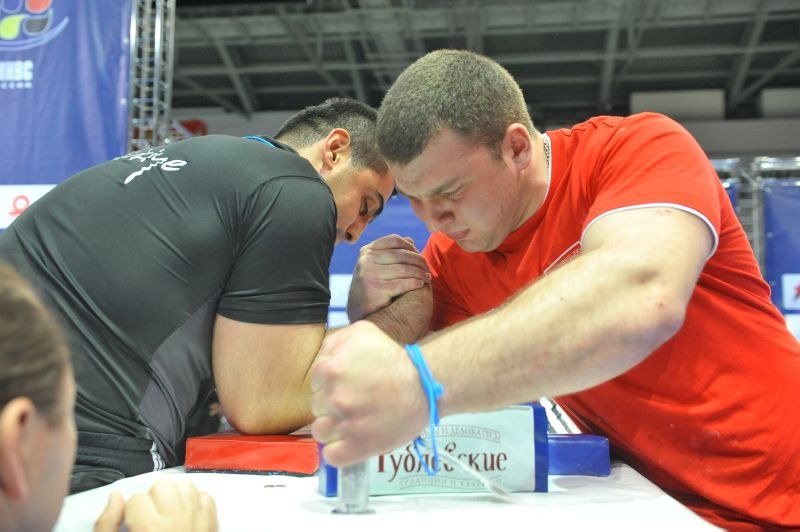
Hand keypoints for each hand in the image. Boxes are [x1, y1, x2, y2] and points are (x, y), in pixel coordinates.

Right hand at [94, 479, 217, 531]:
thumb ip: (106, 524)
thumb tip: (115, 496)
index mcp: (150, 528)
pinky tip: (186, 515)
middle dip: (153, 499)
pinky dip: (196, 502)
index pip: (136, 499)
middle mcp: (177, 521)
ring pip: (186, 486)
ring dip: (175, 495)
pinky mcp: (213, 524)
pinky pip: (206, 498)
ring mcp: (199, 521)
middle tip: (150, 518)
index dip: (131, 511)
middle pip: (163, 485)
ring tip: (167, 512)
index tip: (132, 523)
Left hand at [310, 321, 427, 466]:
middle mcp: (334, 397)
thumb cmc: (394, 360)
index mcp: (330, 370)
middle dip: (332, 405)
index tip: (347, 386)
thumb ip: (333, 343)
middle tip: (356, 401)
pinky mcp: (356, 448)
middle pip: (317, 407)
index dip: (330, 384)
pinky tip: (353, 440)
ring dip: (334, 428)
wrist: (424, 386)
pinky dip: (339, 451)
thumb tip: (321, 359)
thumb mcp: (362, 333)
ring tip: (355, 421)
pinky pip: (331, 456)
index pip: (315, 383)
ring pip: (321, 432)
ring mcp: (345, 425)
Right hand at [347, 234, 430, 321]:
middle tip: (427, 268)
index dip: (410, 246)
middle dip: (419, 261)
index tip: (419, 255)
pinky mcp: (375, 289)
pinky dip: (415, 283)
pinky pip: (403, 283)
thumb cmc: (373, 288)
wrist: (361, 314)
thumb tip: (410, 240)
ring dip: (420, 273)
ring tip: (427, 278)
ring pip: (404, 269)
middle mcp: (366, 260)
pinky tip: (420, 284)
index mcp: (366, 251)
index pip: (394, 240)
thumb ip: (392, 253)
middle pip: (401, 254)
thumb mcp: (377, 267)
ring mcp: (369, 274)